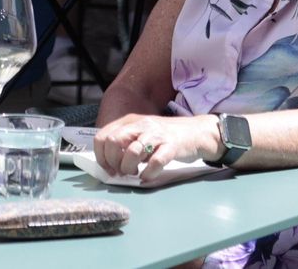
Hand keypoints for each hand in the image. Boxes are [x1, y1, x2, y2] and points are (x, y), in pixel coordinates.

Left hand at [93, 113, 220, 181]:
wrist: (196, 133)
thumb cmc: (164, 137)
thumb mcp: (140, 134)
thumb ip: (125, 143)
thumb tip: (109, 164)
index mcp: (130, 122)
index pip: (102, 137)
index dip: (101, 156)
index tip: (108, 169)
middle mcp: (141, 125)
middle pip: (114, 142)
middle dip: (114, 162)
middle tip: (121, 172)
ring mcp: (157, 134)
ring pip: (133, 151)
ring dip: (129, 168)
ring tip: (134, 173)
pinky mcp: (172, 146)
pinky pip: (155, 162)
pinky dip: (148, 173)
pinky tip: (147, 176)